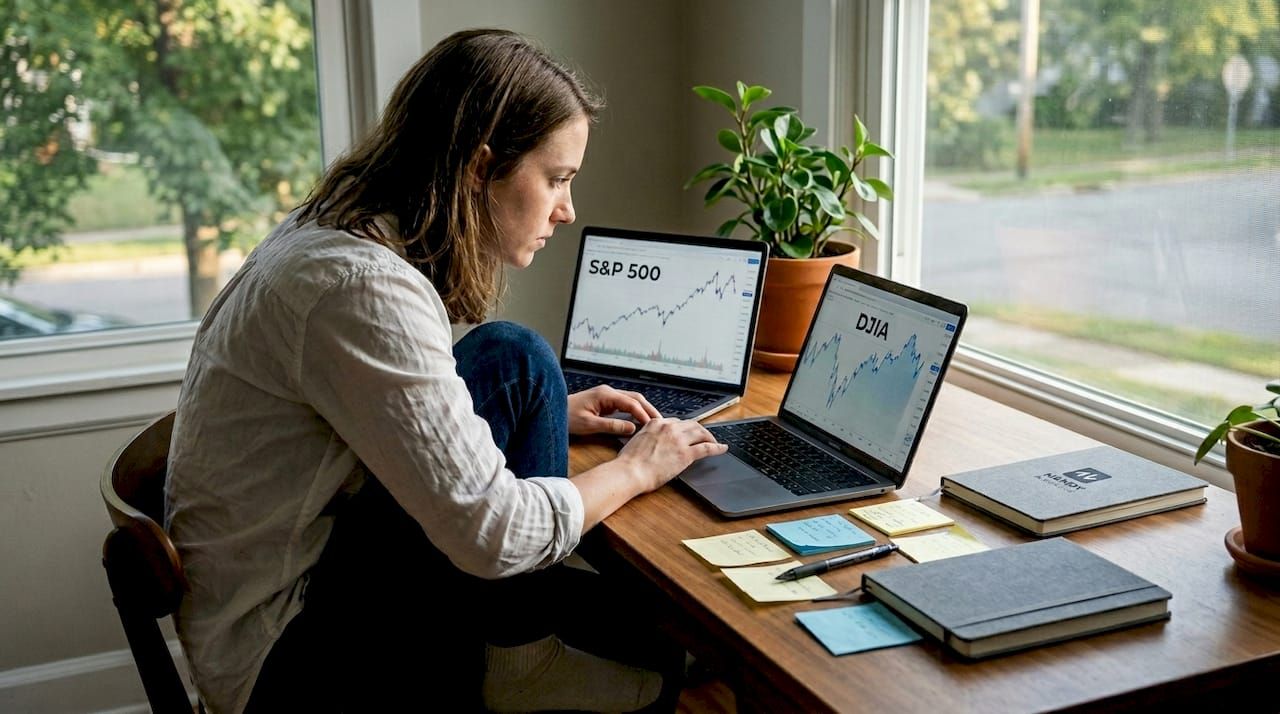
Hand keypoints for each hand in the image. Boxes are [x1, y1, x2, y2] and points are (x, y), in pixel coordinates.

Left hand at [567, 385, 660, 435]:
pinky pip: (624, 405)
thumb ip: (611, 426)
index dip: (643, 414)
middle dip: (649, 409)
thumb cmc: (567, 417)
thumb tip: (633, 428)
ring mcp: (607, 396)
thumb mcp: (589, 425)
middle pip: (635, 398)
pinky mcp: (605, 402)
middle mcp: (608, 392)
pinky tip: (640, 421)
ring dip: (643, 410)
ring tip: (654, 422)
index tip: (653, 425)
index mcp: (606, 395)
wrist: (553, 412)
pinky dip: (634, 412)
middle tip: (661, 422)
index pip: (631, 403)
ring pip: (631, 400)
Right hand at [613, 417, 727, 492]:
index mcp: (656, 423)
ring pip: (701, 432)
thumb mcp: (637, 441)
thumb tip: (652, 443)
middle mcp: (669, 427)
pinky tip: (722, 448)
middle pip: (691, 424)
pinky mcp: (686, 454)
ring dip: (709, 436)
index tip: (686, 433)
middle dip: (699, 430)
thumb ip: (648, 437)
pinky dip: (717, 447)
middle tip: (704, 436)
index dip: (683, 428)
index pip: (675, 422)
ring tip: (714, 441)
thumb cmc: (629, 462)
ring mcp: (679, 440)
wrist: (630, 471)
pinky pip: (707, 448)